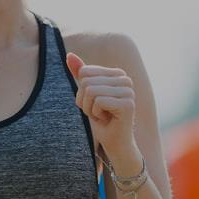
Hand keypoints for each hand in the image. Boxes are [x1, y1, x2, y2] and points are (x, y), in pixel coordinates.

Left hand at [66, 53, 138, 167]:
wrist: (114, 142)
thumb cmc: (101, 118)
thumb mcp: (86, 94)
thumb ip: (80, 74)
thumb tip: (69, 55)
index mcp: (117, 73)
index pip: (85, 72)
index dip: (81, 91)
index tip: (93, 103)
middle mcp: (125, 79)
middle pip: (87, 81)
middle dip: (85, 101)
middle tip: (97, 112)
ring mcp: (129, 91)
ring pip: (91, 91)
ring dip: (90, 108)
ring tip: (101, 115)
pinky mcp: (128, 104)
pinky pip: (98, 101)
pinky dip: (96, 114)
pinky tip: (107, 120)